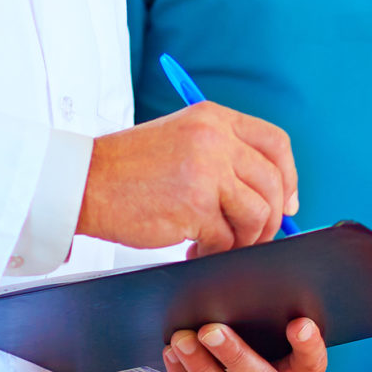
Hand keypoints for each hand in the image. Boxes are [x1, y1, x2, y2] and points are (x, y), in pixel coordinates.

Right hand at [80, 103, 298, 254]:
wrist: (82, 182)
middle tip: (255, 236)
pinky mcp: (194, 207)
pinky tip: (196, 251)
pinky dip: (217, 252)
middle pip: (273, 182)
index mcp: (214, 118)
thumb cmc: (127, 168)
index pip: (275, 143)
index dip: (289, 176)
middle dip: (271, 218)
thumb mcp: (181, 139)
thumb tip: (270, 194)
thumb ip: (223, 156)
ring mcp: (206, 172)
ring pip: (257, 214)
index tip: (287, 202)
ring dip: (246, 239)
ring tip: (221, 245)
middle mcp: (215, 139)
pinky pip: (227, 239)